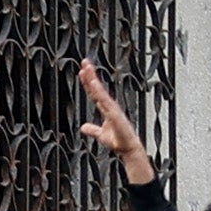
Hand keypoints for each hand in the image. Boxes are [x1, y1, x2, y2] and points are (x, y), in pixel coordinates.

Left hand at [75, 61, 148, 182]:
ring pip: (100, 91)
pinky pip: (105, 100)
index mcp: (106, 108)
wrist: (128, 149)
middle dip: (91, 74)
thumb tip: (83, 127)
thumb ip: (92, 130)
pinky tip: (93, 83)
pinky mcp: (115, 113)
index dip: (88, 82)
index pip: (94, 92)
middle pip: (97, 88)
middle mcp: (109, 105)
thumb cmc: (118, 141)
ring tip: (87, 68)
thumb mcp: (101, 135)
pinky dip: (99, 91)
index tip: (82, 71)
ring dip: (93, 79)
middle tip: (84, 61)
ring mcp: (112, 108)